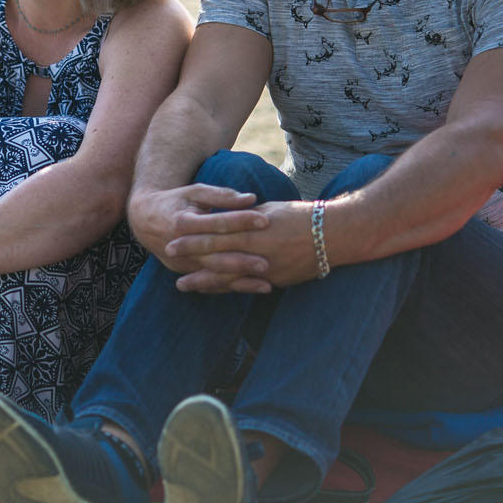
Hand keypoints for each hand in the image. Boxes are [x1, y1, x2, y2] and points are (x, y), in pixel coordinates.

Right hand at [129, 183, 273, 293]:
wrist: (145, 220)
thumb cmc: (176, 201)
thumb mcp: (195, 192)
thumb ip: (222, 195)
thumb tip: (251, 198)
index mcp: (182, 221)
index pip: (216, 222)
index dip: (240, 220)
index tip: (265, 220)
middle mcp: (179, 245)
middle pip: (213, 255)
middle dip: (240, 261)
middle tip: (266, 263)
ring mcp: (180, 262)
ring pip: (213, 274)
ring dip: (240, 281)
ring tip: (266, 285)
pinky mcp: (183, 272)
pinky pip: (209, 283)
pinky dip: (231, 287)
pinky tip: (252, 290)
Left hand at [162, 198, 326, 292]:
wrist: (334, 235)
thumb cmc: (301, 216)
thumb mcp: (269, 211)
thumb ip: (246, 218)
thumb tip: (225, 219)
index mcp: (254, 228)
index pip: (217, 231)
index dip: (194, 234)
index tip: (173, 234)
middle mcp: (257, 249)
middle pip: (217, 254)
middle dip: (192, 256)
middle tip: (169, 256)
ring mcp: (265, 268)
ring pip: (227, 276)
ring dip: (203, 281)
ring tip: (182, 285)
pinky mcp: (274, 280)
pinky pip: (244, 287)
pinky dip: (226, 289)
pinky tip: (211, 292)